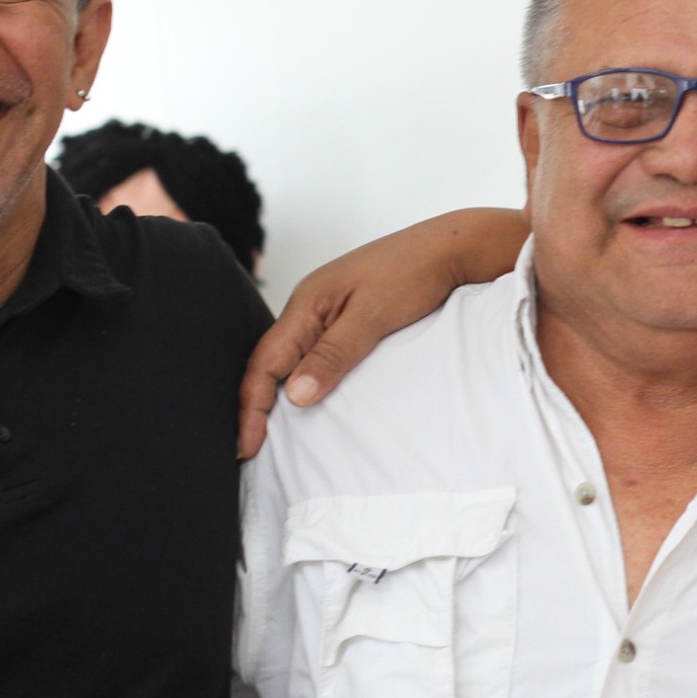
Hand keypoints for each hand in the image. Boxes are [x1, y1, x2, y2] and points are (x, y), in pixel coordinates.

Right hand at [238, 209, 528, 455]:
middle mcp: (308, 307)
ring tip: (268, 435)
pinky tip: (306, 400)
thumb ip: (333, 354)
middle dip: (254, 405)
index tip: (246, 446)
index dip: (251, 406)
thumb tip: (294, 395)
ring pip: (289, 358)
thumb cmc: (413, 274)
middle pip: (268, 362)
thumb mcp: (372, 317)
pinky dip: (302, 379)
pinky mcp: (346, 316)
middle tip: (248, 449)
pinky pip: (312, 353)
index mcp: (306, 304)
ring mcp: (326, 310)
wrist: (450, 248)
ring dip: (276, 395)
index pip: (264, 362)